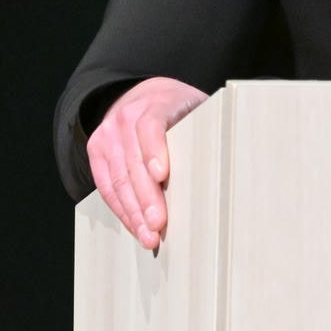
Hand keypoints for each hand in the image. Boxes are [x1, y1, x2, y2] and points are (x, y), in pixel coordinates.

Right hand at [86, 77, 208, 247]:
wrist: (142, 94)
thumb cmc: (178, 109)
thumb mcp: (197, 108)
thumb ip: (208, 129)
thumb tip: (234, 162)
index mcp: (156, 102)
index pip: (151, 126)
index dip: (155, 151)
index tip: (162, 175)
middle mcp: (126, 117)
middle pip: (134, 161)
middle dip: (146, 197)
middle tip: (158, 224)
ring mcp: (108, 134)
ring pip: (118, 178)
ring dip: (133, 211)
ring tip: (148, 235)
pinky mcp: (97, 150)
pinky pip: (106, 185)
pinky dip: (121, 209)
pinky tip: (134, 226)